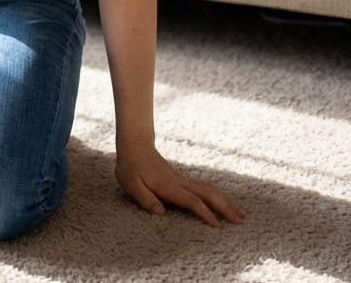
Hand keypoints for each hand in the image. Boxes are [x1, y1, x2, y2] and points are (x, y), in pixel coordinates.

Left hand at [116, 143, 244, 226]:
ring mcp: (184, 179)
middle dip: (225, 207)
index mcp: (169, 186)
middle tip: (241, 222)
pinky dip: (219, 195)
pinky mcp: (184, 179)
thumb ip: (145, 198)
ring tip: (241, 215)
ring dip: (226, 201)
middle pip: (208, 194)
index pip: (191, 200)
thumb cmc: (131, 167)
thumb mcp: (131, 184)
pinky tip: (226, 202)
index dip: (204, 212)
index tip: (217, 225)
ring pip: (210, 189)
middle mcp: (180, 182)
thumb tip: (160, 212)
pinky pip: (206, 187)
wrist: (135, 146)